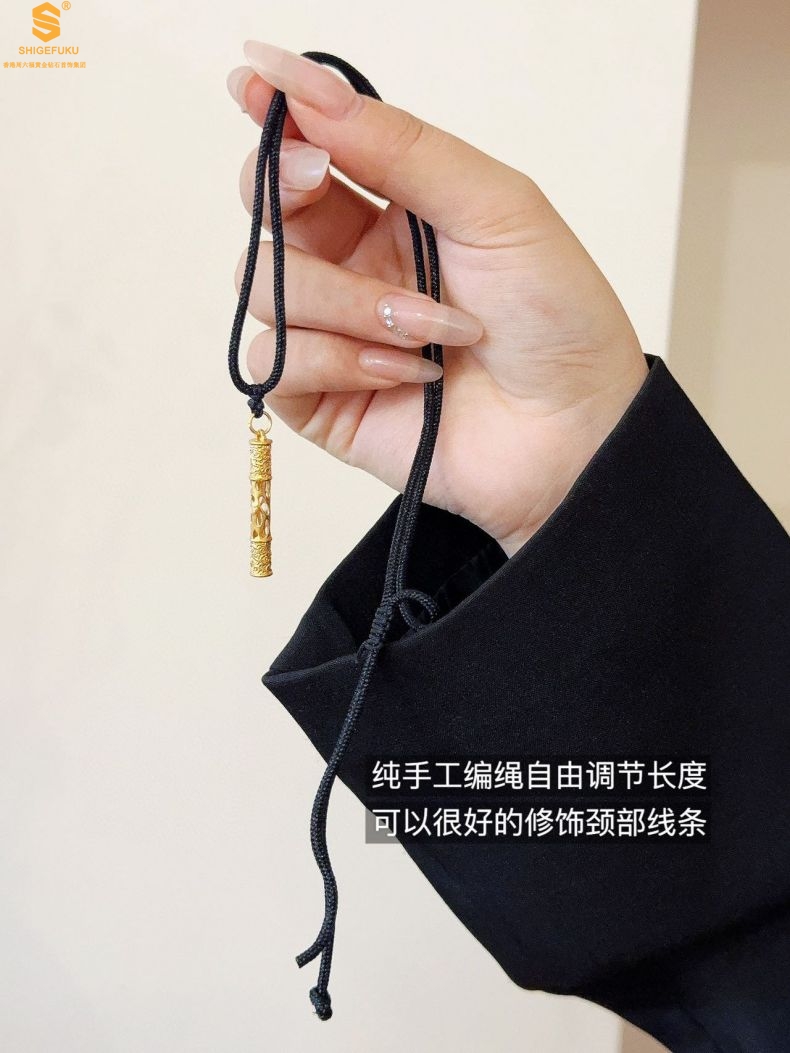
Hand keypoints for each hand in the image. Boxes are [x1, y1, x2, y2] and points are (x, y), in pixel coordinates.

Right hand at [227, 42, 648, 557]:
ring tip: (429, 332)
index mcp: (391, 212)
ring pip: (265, 286)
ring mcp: (332, 333)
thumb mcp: (496, 209)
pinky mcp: (320, 398)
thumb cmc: (555, 318)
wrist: (573, 431)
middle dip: (280, 188)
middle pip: (264, 211)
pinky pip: (274, 362)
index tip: (252, 79)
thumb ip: (404, 149)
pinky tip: (403, 374)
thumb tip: (310, 88)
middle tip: (320, 180)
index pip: (308, 151)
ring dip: (349, 303)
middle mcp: (352, 267)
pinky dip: (339, 361)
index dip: (274, 115)